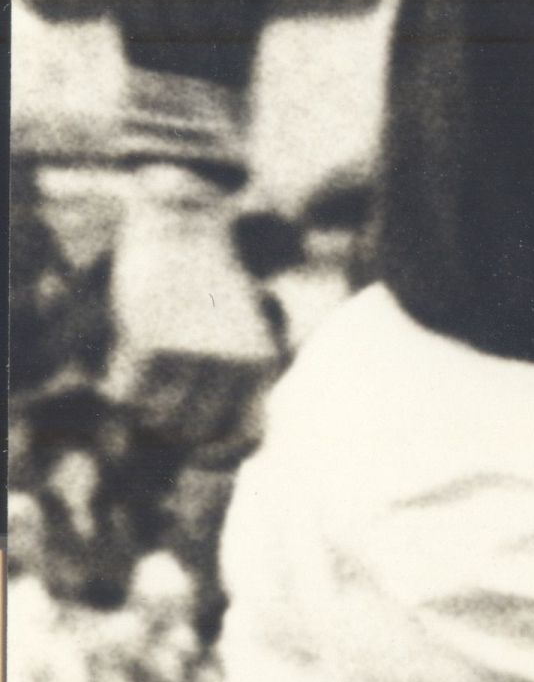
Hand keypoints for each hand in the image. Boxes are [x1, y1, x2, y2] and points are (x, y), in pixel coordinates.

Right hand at [104, 174, 279, 447]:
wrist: (185, 227)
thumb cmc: (212, 285)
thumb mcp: (244, 331)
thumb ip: (237, 379)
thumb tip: (204, 437)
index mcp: (263, 363)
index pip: (249, 435)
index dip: (223, 454)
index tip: (200, 454)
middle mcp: (233, 364)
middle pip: (197, 431)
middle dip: (175, 428)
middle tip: (162, 408)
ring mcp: (192, 354)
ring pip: (159, 415)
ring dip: (147, 406)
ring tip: (148, 377)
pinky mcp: (151, 342)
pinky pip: (126, 392)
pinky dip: (121, 385)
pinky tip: (127, 361)